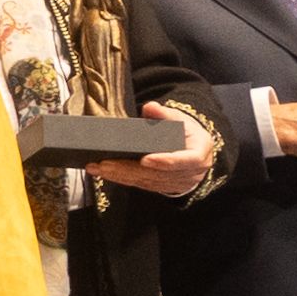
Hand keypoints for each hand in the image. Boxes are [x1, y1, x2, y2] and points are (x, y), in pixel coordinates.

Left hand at [88, 99, 215, 195]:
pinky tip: (105, 173)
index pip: (184, 161)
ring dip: (120, 176)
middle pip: (157, 174)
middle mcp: (190, 173)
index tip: (145, 160)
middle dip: (129, 169)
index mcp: (198, 154)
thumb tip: (149, 107)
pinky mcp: (164, 188)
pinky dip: (122, 179)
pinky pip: (142, 185)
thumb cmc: (187, 133)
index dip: (165, 161)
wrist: (196, 151)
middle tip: (105, 163)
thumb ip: (165, 114)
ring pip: (146, 182)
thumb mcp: (181, 119)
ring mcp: (177, 183)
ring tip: (98, 167)